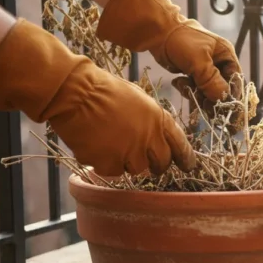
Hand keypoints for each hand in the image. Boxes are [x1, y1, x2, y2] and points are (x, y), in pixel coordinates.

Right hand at [0, 19, 195, 176]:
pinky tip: (97, 148)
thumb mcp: (139, 100)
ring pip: (137, 169)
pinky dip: (105, 163)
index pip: (180, 145)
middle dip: (157, 165)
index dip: (185, 157)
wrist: (75, 93)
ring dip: (128, 162)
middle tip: (147, 161)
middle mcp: (149, 138)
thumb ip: (153, 121)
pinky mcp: (109, 162)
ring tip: (113, 145)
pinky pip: (113, 171)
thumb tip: (158, 138)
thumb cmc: (105, 91)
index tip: (187, 165)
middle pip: (162, 163)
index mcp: (159, 119)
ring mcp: (129, 152)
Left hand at [96, 0, 242, 108]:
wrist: (157, 33)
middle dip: (213, 98)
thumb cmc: (181, 41)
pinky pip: (195, 89)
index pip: (236, 80)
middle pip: (222, 88)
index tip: (229, 113)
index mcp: (226, 55)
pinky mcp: (192, 73)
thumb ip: (212, 81)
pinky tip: (179, 82)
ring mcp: (204, 69)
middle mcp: (218, 63)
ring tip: (186, 88)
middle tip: (206, 109)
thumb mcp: (199, 61)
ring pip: (207, 91)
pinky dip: (188, 89)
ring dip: (198, 95)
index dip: (233, 97)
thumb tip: (223, 99)